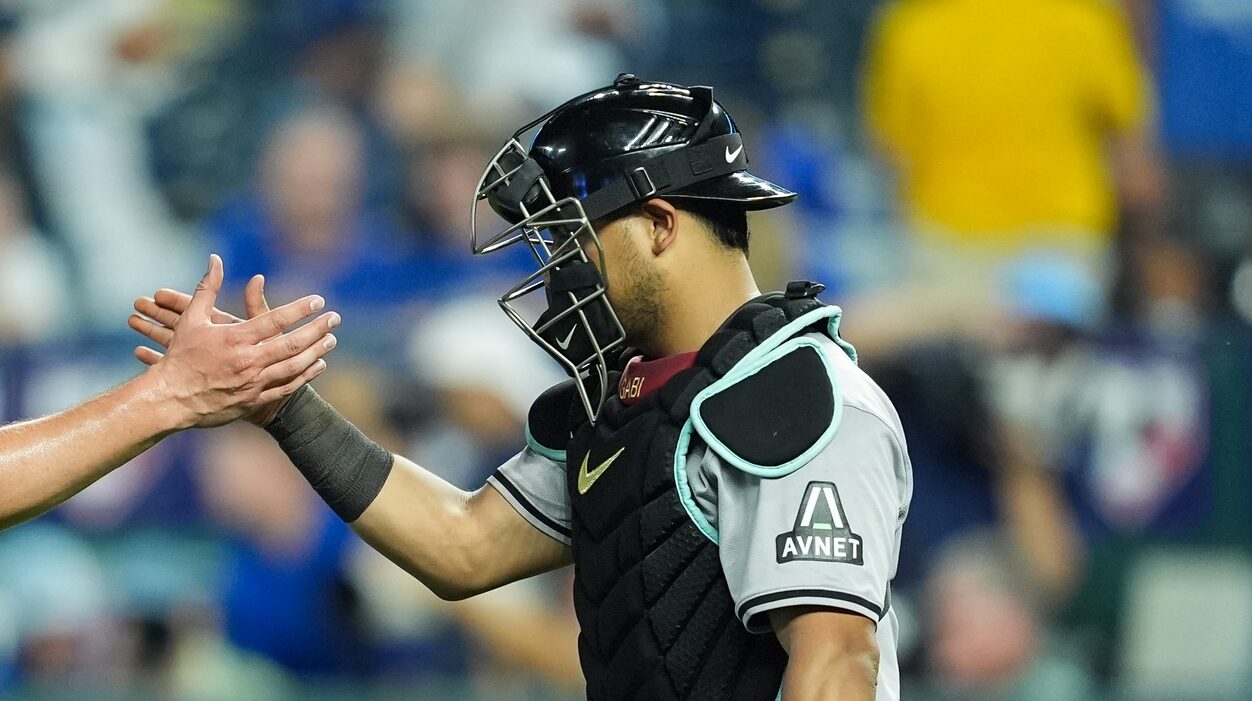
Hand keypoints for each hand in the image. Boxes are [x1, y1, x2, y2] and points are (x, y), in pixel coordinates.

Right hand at [128, 255, 339, 427]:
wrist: (171, 399)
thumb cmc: (181, 356)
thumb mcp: (191, 319)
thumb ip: (207, 287)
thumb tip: (215, 258)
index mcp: (235, 339)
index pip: (275, 320)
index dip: (299, 309)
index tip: (318, 301)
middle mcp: (247, 360)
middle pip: (292, 344)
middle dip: (317, 330)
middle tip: (336, 318)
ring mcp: (253, 382)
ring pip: (294, 366)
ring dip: (316, 352)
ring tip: (332, 340)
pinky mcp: (254, 400)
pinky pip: (286, 387)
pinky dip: (305, 376)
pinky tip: (318, 364)